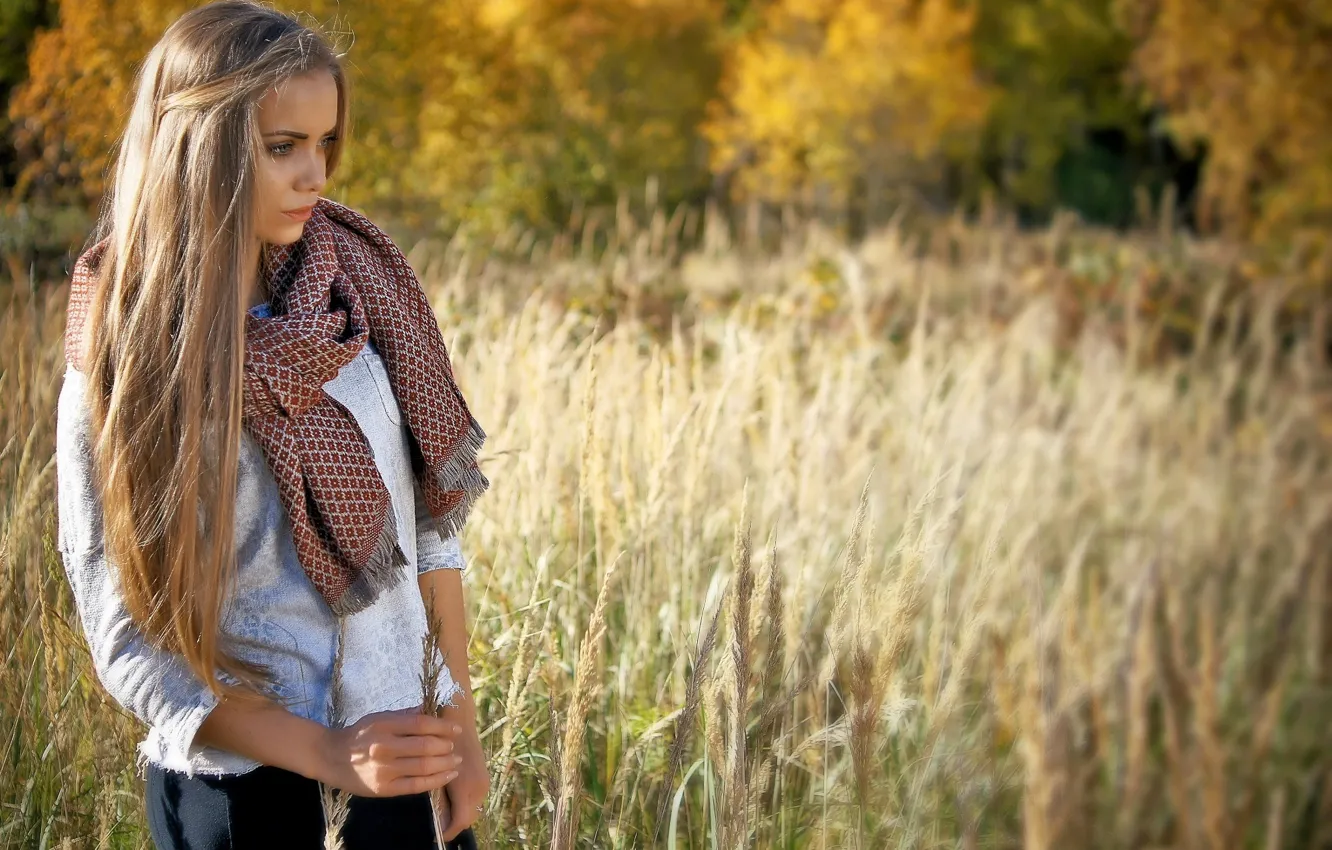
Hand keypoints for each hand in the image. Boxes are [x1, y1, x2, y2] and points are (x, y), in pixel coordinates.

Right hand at [318, 706, 463, 796]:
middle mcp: (385, 747)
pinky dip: (436, 780)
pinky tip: (447, 775)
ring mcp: (384, 769)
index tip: (456, 730)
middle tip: (456, 747)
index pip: (421, 724)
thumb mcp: (378, 717)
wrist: (331, 757)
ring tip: (456, 761)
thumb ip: (404, 715)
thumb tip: (430, 709)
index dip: (443, 727)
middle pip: (426, 746)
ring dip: (446, 764)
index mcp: (384, 726)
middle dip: (446, 746)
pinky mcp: (384, 788)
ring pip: (424, 766)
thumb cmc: (358, 735)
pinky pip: (416, 785)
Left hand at [440, 722, 488, 840]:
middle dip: (454, 824)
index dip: (448, 831)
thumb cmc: (439, 742)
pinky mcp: (483, 776)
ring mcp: (483, 781)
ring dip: (459, 814)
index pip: (460, 821)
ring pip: (473, 809)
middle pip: (469, 818)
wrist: (457, 717)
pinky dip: (464, 803)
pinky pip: (474, 798)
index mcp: (466, 787)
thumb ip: (438, 796)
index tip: (436, 835)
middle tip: (438, 826)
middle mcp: (478, 787)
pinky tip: (451, 798)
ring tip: (444, 813)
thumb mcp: (435, 772)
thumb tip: (438, 817)